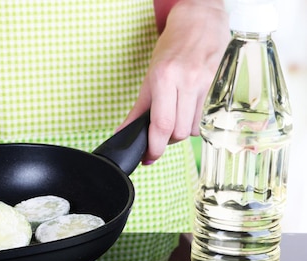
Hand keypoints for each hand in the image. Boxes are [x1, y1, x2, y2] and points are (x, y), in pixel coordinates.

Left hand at [121, 0, 228, 162]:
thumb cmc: (171, 48)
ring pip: (192, 129)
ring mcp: (205, 84)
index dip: (155, 147)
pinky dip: (193, 122)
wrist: (199, 22)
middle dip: (166, 140)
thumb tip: (123, 134)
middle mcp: (186, 81)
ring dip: (180, 132)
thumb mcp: (149, 77)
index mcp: (164, 78)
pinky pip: (204, 119)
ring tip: (174, 117)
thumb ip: (137, 110)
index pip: (162, 124)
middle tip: (160, 133)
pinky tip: (188, 110)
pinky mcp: (219, 87)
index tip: (149, 157)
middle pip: (178, 132)